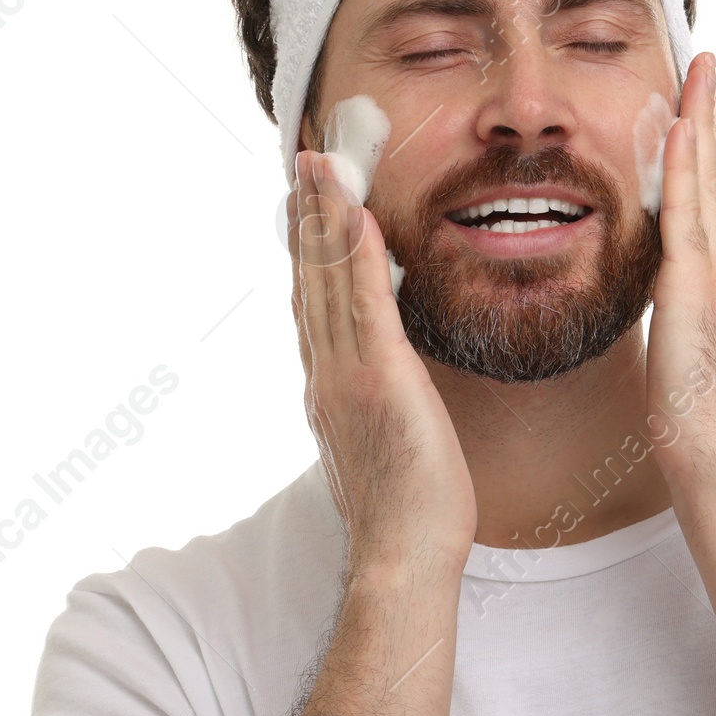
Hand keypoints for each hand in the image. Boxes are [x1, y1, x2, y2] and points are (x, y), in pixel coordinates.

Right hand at [290, 150, 476, 572]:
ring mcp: (345, 375)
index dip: (308, 250)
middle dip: (307, 216)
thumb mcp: (387, 445)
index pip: (313, 304)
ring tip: (322, 162)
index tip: (309, 204)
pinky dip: (355, 253)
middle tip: (306, 160)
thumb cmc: (409, 513)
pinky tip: (357, 212)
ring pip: (327, 279)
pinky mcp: (378, 379)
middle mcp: (326, 374)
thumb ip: (379, 405)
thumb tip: (388, 386)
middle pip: (309, 279)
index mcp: (328, 388)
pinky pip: (363, 302)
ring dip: (323, 215)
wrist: (402, 556)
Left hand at [645, 53, 715, 487]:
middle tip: (709, 68)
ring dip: (705, 124)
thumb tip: (698, 320)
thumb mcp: (703, 373)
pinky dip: (689, 166)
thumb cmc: (710, 443)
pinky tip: (682, 126)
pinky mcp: (698, 291)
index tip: (708, 114)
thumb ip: (702, 334)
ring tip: (700, 74)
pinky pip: (691, 214)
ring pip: (714, 185)